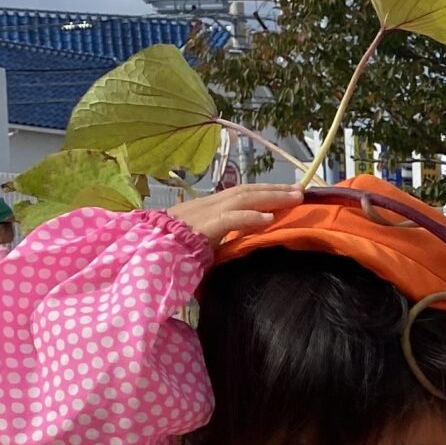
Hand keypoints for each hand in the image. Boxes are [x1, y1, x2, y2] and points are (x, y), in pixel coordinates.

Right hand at [170, 186, 291, 246]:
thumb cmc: (168, 252)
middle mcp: (206, 205)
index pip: (239, 194)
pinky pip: (229, 219)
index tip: (287, 192)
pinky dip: (249, 217)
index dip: (263, 191)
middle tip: (301, 190)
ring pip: (241, 199)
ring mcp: (203, 214)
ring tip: (294, 198)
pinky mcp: (201, 228)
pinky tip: (269, 218)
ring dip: (270, 197)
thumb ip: (216, 238)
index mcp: (205, 208)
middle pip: (245, 191)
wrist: (144, 254)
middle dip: (274, 190)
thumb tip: (237, 241)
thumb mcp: (196, 240)